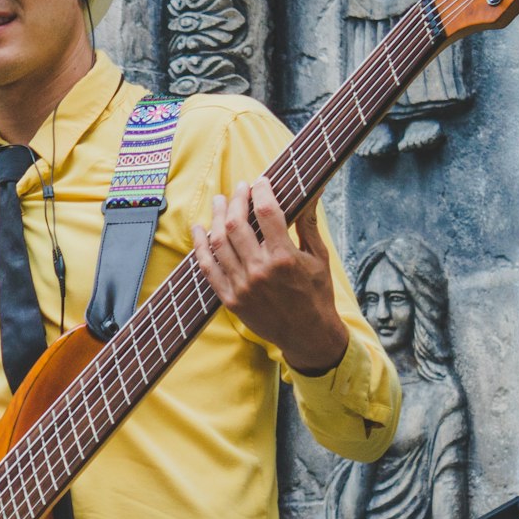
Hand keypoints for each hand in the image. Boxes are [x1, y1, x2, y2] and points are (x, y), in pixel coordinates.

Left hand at [191, 178, 347, 374]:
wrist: (308, 335)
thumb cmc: (317, 295)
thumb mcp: (319, 257)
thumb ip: (309, 223)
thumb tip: (315, 190)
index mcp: (285, 258)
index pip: (266, 211)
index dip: (261, 191)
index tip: (260, 182)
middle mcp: (260, 271)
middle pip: (237, 223)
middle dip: (236, 199)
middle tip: (239, 188)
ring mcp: (242, 286)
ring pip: (219, 242)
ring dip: (217, 216)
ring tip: (220, 202)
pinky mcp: (230, 299)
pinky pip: (208, 268)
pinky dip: (200, 246)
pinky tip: (199, 230)